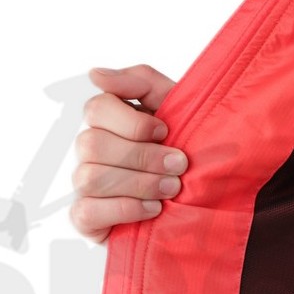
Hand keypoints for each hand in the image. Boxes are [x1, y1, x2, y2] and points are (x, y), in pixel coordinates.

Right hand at [69, 64, 187, 243]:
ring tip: (171, 188)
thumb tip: (95, 75)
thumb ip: (140, 81)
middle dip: (141, 156)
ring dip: (138, 183)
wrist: (209, 195)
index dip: (132, 123)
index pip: (95, 109)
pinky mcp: (86, 219)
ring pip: (90, 178)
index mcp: (107, 121)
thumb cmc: (186, 147)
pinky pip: (86, 212)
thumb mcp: (174, 106)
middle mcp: (90, 151)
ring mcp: (84, 186)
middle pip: (91, 144)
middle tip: (178, 165)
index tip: (165, 131)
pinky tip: (153, 209)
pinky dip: (124, 209)